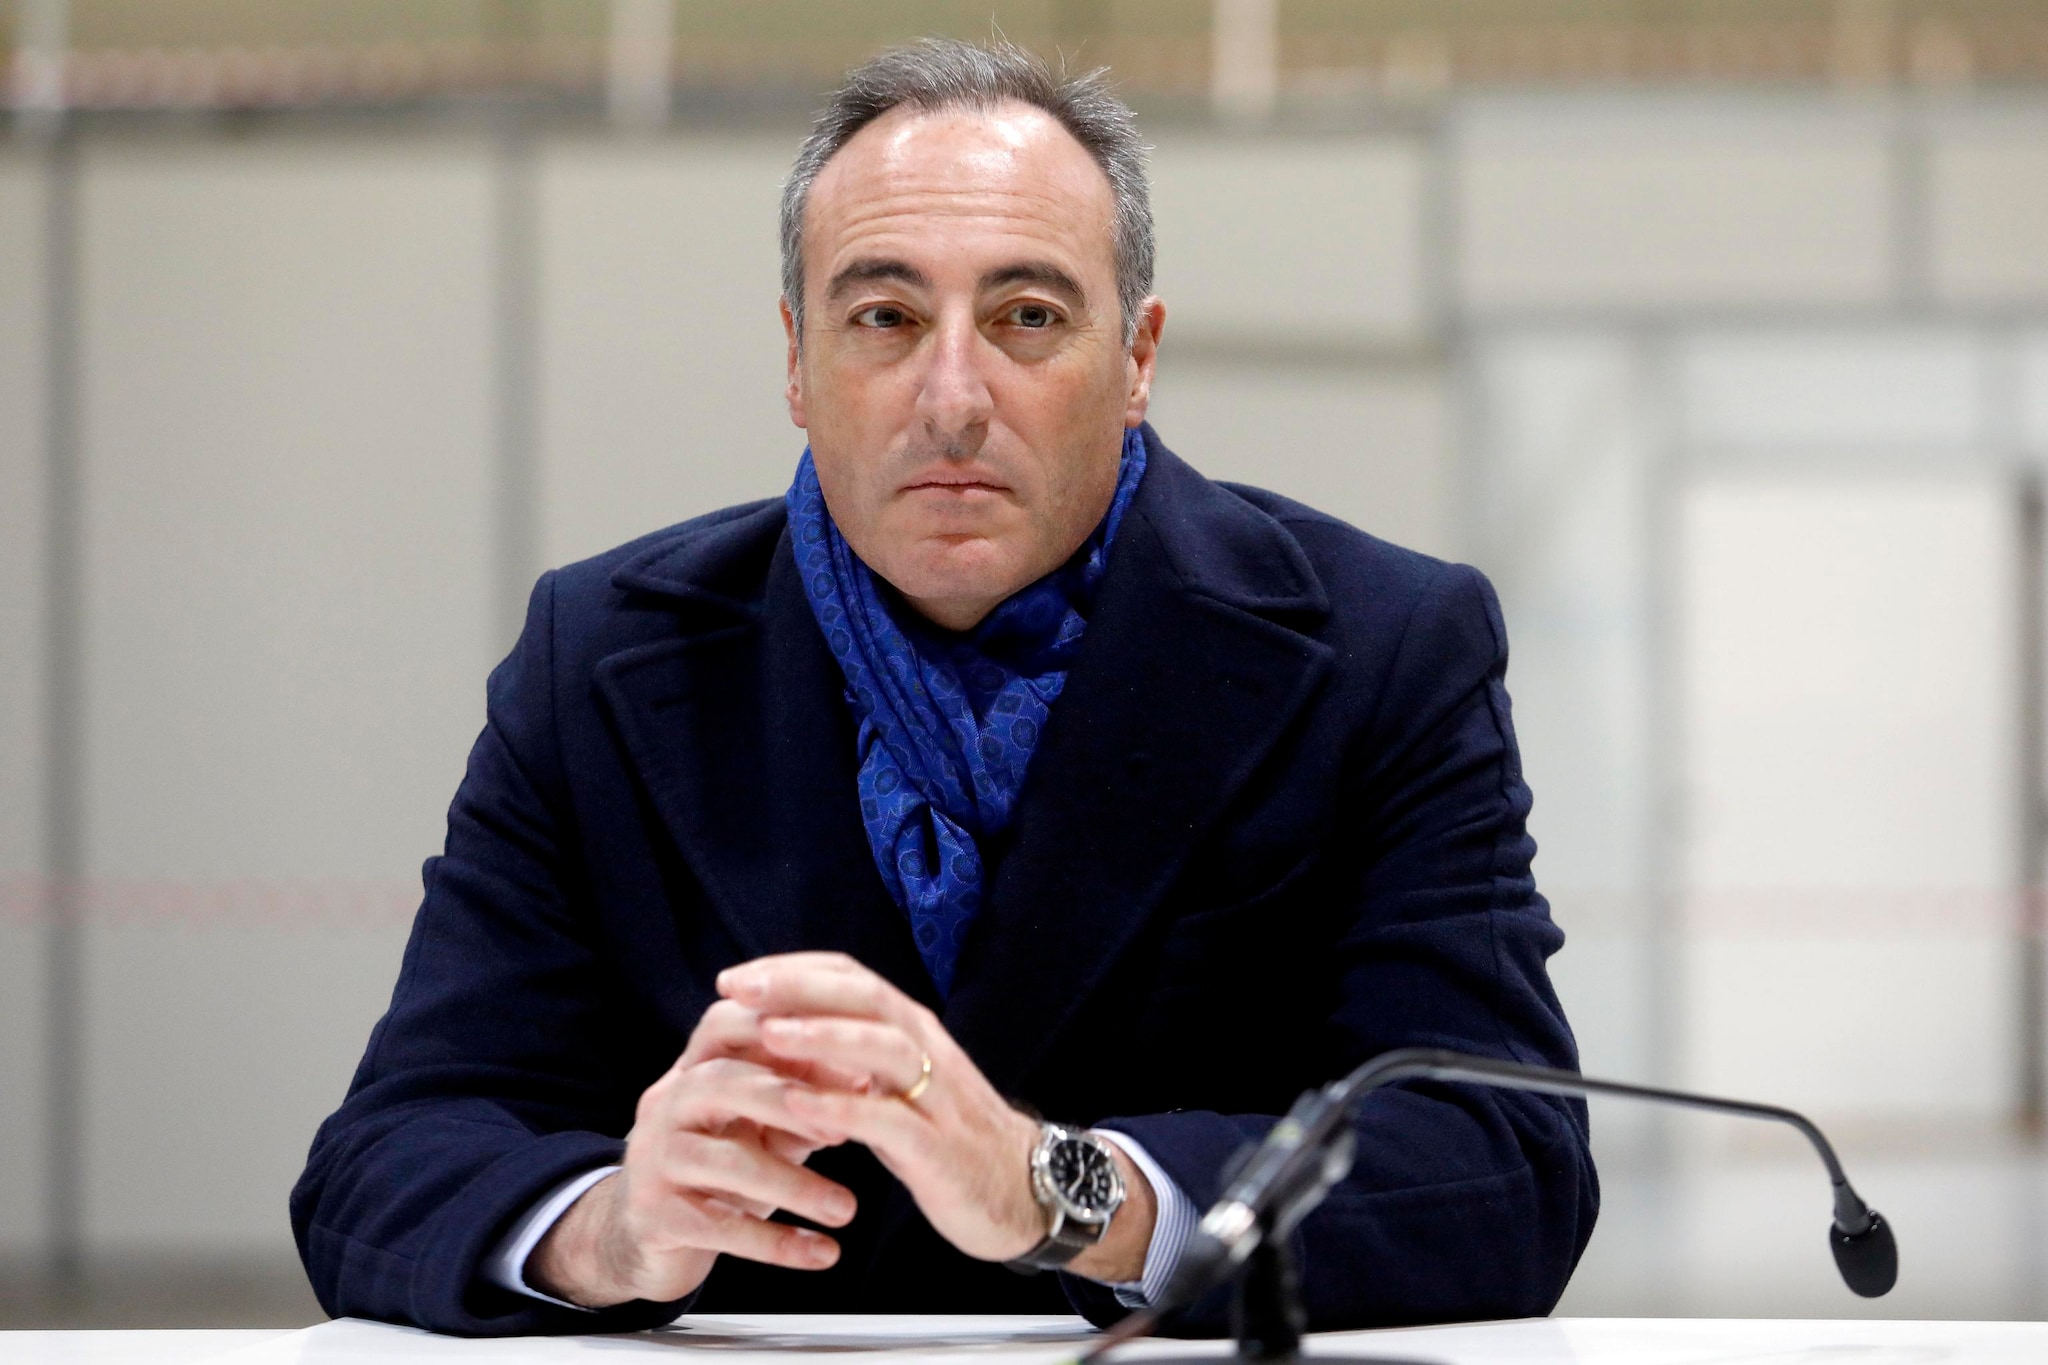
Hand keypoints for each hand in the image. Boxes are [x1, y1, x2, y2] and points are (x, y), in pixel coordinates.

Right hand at [525, 998, 861, 1306]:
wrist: (639, 1233)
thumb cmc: (717, 1164)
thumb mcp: (757, 1124)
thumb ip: (801, 1099)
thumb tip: (866, 1078)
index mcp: (694, 1069)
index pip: (728, 1023)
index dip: (787, 1037)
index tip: (852, 1065)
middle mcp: (667, 1103)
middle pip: (725, 1081)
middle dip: (790, 1104)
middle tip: (846, 1132)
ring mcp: (654, 1158)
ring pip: (727, 1161)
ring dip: (795, 1185)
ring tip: (847, 1208)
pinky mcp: (653, 1215)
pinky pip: (719, 1226)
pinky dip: (776, 1242)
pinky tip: (822, 1253)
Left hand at [718, 952, 1155, 1281]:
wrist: (1025, 1191)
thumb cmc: (949, 1137)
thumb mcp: (900, 1086)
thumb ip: (854, 1058)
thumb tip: (784, 1031)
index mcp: (913, 1030)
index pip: (852, 977)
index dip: (792, 971)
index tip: (736, 976)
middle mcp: (927, 1050)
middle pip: (865, 997)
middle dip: (798, 987)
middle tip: (736, 987)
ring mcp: (937, 1097)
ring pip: (882, 1046)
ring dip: (822, 1036)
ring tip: (767, 1034)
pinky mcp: (939, 1147)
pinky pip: (889, 1119)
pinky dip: (841, 1107)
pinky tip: (796, 1105)